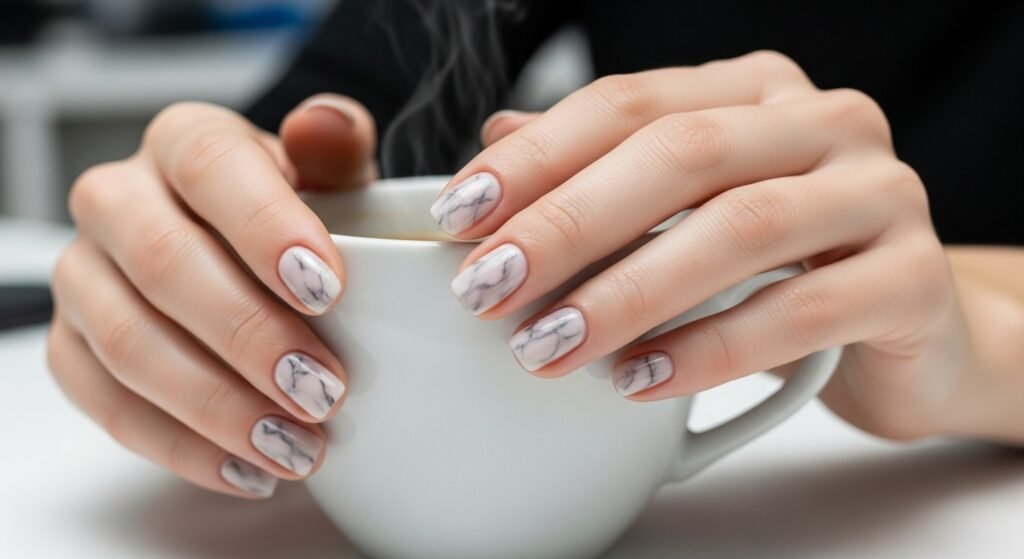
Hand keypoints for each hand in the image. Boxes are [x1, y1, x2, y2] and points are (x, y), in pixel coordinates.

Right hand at [48, 95, 376, 497]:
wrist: (244, 259)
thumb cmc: (292, 218)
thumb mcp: (329, 177)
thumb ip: (335, 149)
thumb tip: (325, 125)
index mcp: (184, 141)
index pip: (210, 165)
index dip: (266, 226)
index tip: (328, 288)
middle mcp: (117, 198)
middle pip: (164, 262)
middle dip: (250, 335)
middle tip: (323, 390)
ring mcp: (83, 275)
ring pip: (130, 343)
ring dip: (218, 406)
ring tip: (297, 446)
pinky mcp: (71, 345)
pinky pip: (108, 404)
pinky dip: (181, 446)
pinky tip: (248, 470)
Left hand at [435, 51, 968, 440]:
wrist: (910, 334)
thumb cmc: (780, 267)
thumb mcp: (688, 210)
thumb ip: (604, 170)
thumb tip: (496, 138)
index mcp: (755, 92)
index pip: (629, 103)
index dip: (536, 158)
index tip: (457, 219)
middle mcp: (824, 123)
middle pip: (679, 155)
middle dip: (566, 223)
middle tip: (485, 287)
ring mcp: (881, 193)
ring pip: (740, 229)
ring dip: (628, 292)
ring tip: (547, 346)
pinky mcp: (916, 277)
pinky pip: (802, 310)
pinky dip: (712, 349)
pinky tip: (640, 381)